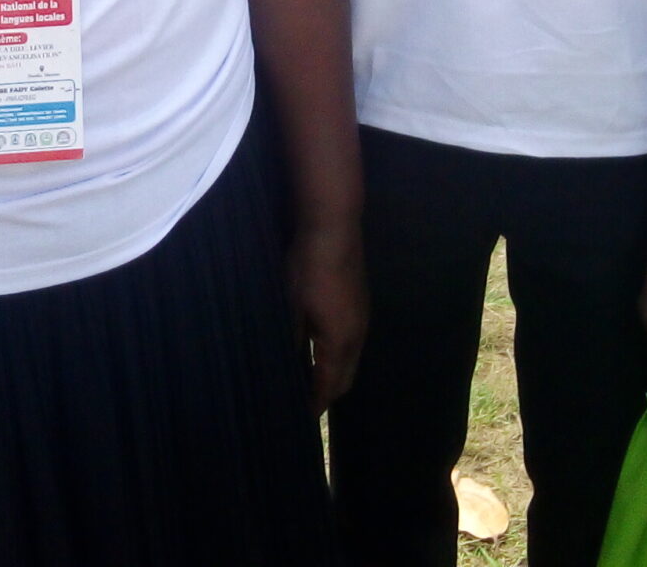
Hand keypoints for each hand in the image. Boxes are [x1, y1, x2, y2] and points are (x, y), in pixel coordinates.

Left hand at [286, 222, 366, 411]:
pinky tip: (319, 347)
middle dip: (327, 393)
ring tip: (309, 377)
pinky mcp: (361, 304)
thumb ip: (291, 341)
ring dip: (334, 373)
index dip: (315, 404)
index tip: (301, 418)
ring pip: (351, 360)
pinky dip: (338, 355)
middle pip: (345, 378)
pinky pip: (352, 342)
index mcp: (339, 341)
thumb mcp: (291, 307)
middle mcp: (357, 335)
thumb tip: (285, 366)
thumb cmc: (307, 269)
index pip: (329, 386)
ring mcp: (362, 318)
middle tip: (304, 400)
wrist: (333, 228)